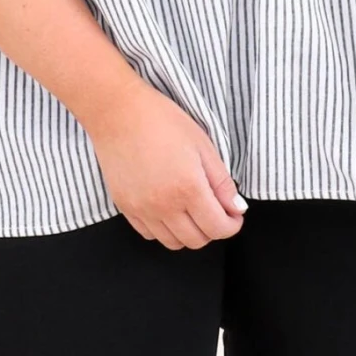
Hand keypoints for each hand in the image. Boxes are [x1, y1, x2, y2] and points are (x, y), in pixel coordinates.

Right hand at [86, 80, 247, 247]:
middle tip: (217, 211)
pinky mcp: (125, 208)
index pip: (218, 228)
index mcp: (189, 188)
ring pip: (173, 242)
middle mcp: (164, 206)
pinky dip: (164, 230)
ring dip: (189, 232)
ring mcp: (142, 210)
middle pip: (197, 240)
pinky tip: (170, 210)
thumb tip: (237, 208)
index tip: (234, 215)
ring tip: (192, 210)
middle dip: (213, 230)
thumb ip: (222, 182)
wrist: (117, 112)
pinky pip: (149, 234)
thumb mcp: (203, 145)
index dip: (232, 225)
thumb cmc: (161, 121)